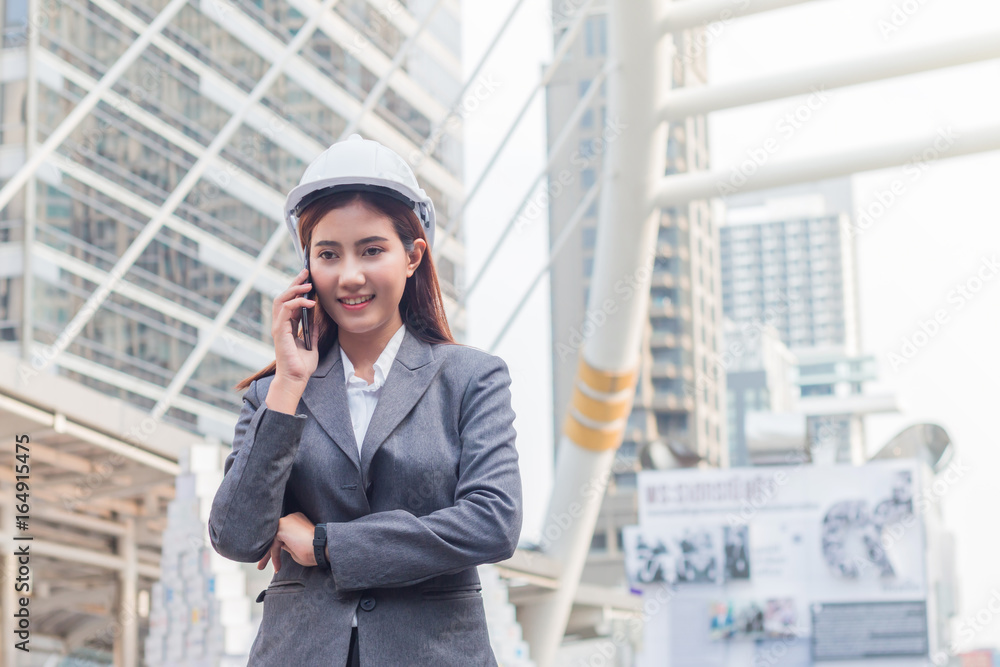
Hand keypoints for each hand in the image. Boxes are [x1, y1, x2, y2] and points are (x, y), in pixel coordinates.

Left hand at [257, 512, 317, 571]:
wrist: (321, 548)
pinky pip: (273, 543)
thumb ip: (287, 544)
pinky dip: (274, 555)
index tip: (274, 561)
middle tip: (261, 565)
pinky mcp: (282, 527)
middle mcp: (291, 517)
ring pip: (271, 539)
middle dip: (266, 551)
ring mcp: (286, 520)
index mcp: (297, 520)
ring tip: (261, 567)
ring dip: (266, 554)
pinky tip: (277, 566)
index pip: (282, 534)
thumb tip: (279, 545)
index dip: (275, 547)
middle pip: (274, 535)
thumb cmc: (313, 551)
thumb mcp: (297, 547)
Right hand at [271, 269, 319, 384]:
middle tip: (305, 272)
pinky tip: (310, 302)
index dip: (296, 288)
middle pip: (283, 296)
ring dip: (294, 289)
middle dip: (294, 282)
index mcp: (287, 326)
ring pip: (281, 300)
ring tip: (308, 285)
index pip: (289, 301)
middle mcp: (280, 324)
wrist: (296, 379)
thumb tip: (315, 316)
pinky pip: (285, 311)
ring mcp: (278, 327)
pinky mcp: (280, 332)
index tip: (307, 278)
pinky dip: (297, 303)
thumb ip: (311, 329)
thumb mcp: (311, 343)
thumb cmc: (302, 365)